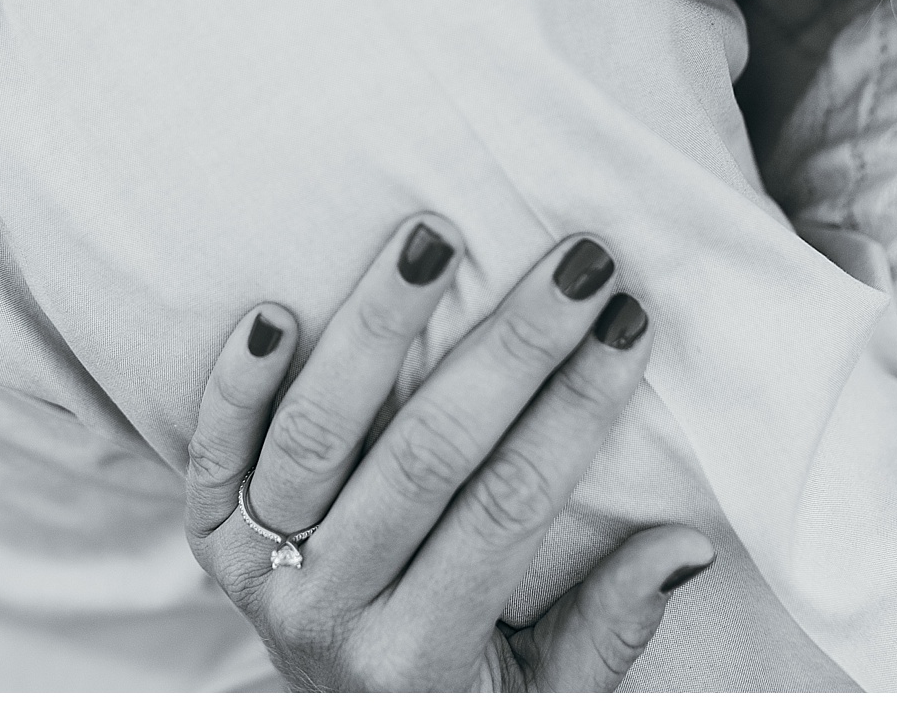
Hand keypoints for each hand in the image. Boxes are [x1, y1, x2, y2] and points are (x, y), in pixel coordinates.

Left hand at [183, 216, 715, 690]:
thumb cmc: (456, 696)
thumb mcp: (542, 694)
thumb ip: (608, 625)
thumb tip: (686, 543)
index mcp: (419, 659)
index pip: (511, 507)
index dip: (576, 411)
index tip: (629, 323)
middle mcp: (328, 614)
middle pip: (423, 455)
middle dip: (511, 348)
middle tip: (576, 263)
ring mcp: (258, 571)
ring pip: (315, 435)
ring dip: (374, 328)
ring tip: (431, 240)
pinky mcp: (210, 538)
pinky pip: (213, 454)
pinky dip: (238, 384)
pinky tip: (275, 311)